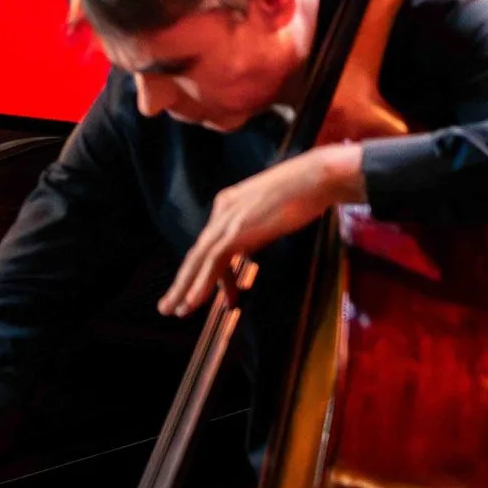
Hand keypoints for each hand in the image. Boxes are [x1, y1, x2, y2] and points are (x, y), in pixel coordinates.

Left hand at [161, 144, 366, 316]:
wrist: (318, 177)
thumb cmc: (306, 191)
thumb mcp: (272, 212)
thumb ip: (256, 229)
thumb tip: (249, 249)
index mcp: (229, 204)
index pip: (213, 244)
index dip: (210, 273)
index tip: (222, 294)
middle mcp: (222, 211)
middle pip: (197, 254)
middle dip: (183, 282)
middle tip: (168, 305)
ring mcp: (228, 221)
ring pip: (198, 261)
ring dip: (185, 289)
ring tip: (173, 310)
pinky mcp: (237, 231)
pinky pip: (213, 263)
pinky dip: (201, 284)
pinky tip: (193, 301)